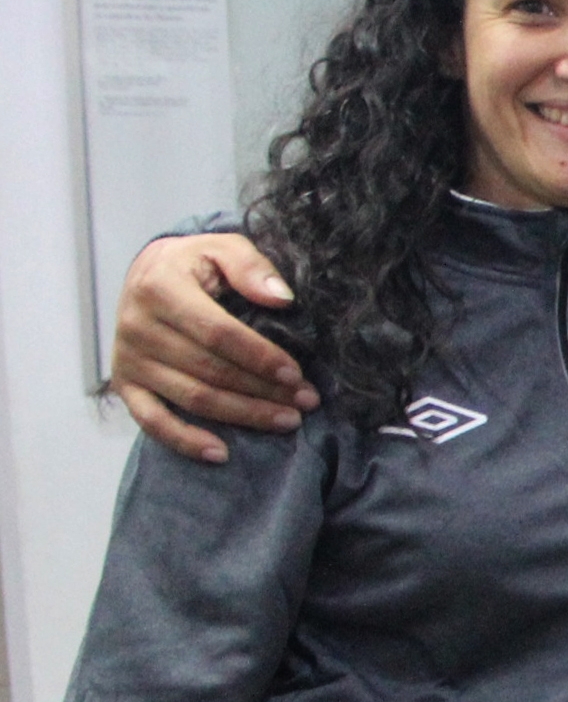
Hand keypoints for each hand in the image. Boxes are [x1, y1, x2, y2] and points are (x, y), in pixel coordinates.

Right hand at [113, 233, 318, 462]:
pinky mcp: (125, 384)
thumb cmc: (196, 264)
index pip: (217, 333)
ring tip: (288, 420)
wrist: (149, 275)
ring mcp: (128, 359)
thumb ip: (250, 266)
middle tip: (306, 402)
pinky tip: (221, 453)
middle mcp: (136, 326)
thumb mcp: (222, 247)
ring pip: (193, 398)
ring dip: (243, 415)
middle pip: (210, 371)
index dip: (260, 356)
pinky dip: (185, 441)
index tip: (297, 374)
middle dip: (263, 390)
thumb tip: (282, 298)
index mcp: (159, 288)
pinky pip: (152, 421)